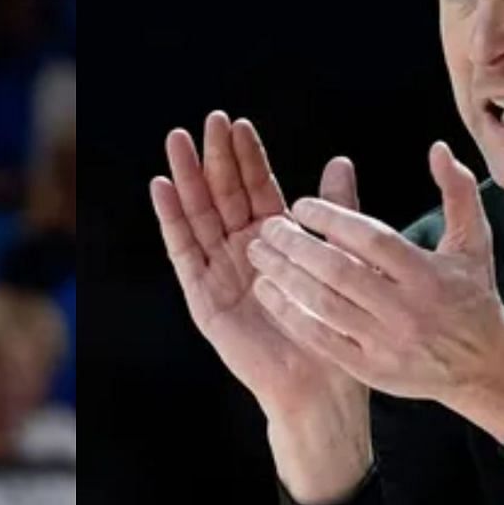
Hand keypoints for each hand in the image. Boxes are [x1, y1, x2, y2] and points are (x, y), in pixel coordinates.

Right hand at [153, 112, 371, 501]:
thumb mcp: (339, 259)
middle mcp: (243, 251)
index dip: (246, 157)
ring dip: (187, 178)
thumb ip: (337, 211)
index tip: (238, 123)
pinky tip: (162, 188)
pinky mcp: (204, 296)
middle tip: (209, 120)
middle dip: (215, 158)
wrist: (320, 384)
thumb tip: (341, 160)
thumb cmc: (334, 327)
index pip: (256, 188)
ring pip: (200, 215)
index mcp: (275, 241)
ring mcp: (220, 271)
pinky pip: (184, 252)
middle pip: (223, 195)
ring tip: (177, 141)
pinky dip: (172, 220)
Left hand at [246, 141, 503, 442]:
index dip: (333, 218)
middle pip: (340, 272)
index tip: (300, 204)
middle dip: (296, 246)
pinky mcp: (371, 369)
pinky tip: (269, 294)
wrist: (484, 366)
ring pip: (324, 306)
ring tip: (259, 255)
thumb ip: (458, 191)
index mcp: (426, 274)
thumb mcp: (475, 242)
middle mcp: (405, 309)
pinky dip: (292, 316)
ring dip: (285, 278)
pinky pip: (322, 340)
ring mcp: (386, 343)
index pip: (372, 239)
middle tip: (268, 227)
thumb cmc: (473, 297)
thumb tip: (439, 149)